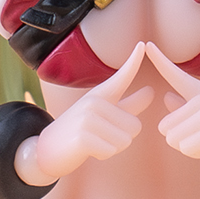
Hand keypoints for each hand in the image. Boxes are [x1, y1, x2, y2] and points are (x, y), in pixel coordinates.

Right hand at [16, 41, 153, 180]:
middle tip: (99, 136)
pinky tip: (88, 150)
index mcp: (101, 95)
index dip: (134, 61)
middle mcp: (94, 101)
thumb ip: (129, 105)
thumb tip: (152, 91)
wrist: (47, 149)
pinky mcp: (83, 136)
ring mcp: (87, 117)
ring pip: (125, 140)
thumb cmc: (81, 131)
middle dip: (122, 138)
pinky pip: (111, 150)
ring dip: (112, 148)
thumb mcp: (106, 115)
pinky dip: (103, 155)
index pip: (122, 76)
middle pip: (135, 126)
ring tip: (94, 142)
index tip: (142, 43)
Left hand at [144, 43, 199, 180]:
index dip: (160, 60)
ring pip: (172, 139)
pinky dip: (197, 153)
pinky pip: (185, 148)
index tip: (147, 44)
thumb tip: (165, 96)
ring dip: (189, 147)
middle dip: (181, 140)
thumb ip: (185, 109)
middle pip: (165, 127)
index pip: (176, 75)